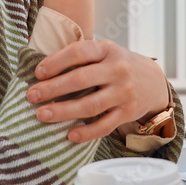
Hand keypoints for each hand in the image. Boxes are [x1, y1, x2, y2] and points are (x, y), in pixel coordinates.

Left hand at [25, 39, 170, 142]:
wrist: (154, 81)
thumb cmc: (118, 65)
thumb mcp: (104, 52)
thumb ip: (80, 57)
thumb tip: (41, 67)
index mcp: (107, 49)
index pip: (78, 52)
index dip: (56, 62)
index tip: (37, 72)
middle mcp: (118, 69)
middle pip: (80, 79)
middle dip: (52, 88)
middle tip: (31, 95)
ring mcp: (124, 92)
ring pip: (90, 105)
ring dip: (63, 111)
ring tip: (42, 115)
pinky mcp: (128, 112)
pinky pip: (105, 125)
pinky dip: (87, 132)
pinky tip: (70, 135)